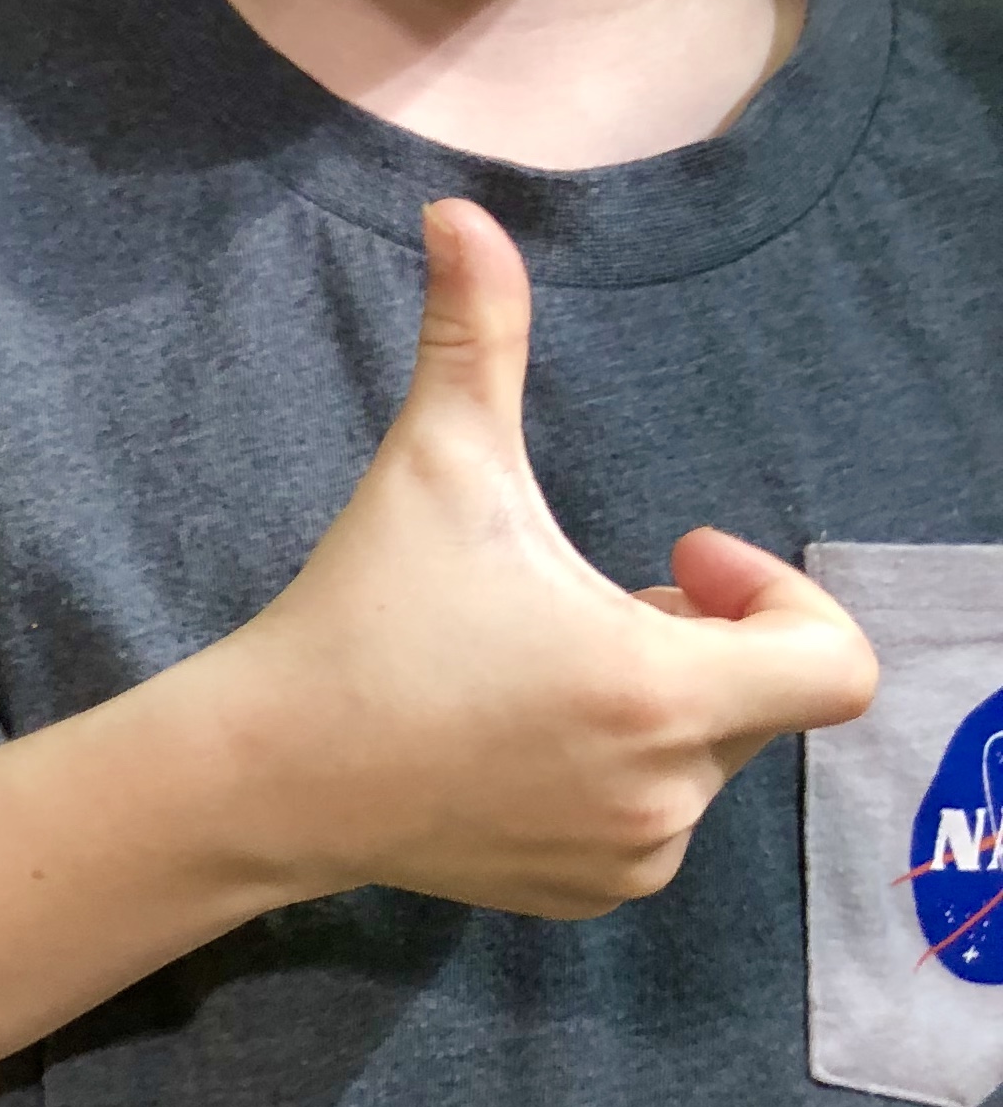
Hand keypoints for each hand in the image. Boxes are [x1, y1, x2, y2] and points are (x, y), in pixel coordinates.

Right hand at [228, 200, 877, 916]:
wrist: (270, 769)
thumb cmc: (363, 613)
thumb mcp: (435, 463)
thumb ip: (477, 335)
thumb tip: (462, 213)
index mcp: (657, 690)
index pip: (835, 664)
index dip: (779, 596)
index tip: (683, 555)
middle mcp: (664, 792)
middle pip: (760, 700)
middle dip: (698, 638)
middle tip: (586, 596)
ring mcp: (627, 856)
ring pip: (701, 761)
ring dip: (656, 702)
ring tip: (542, 666)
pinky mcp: (586, 893)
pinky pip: (651, 823)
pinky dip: (615, 773)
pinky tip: (516, 737)